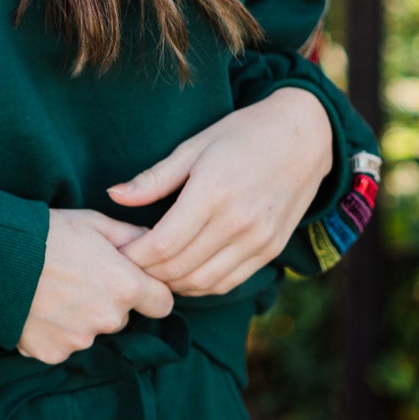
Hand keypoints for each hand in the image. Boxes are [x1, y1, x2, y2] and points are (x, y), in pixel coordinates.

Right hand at [16, 209, 174, 364]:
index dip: (150, 292)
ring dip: (80, 317)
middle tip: (78, 277)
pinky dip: (54, 331)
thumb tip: (152, 244)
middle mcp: (108, 319)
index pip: (162, 303)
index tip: (132, 281)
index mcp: (125, 286)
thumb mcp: (94, 223)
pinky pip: (63, 345)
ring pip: (91, 331)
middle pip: (122, 317)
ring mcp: (80, 340)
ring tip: (52, 289)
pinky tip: (38, 308)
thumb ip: (131, 237)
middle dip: (108, 301)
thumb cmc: (48, 233)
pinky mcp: (52, 354)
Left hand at [105, 88, 334, 297]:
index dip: (133, 255)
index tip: (115, 251)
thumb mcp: (194, 146)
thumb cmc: (242, 134)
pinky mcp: (271, 251)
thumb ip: (154, 178)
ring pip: (203, 283)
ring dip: (171, 283)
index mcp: (213, 192)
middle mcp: (239, 222)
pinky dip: (200, 285)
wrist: (303, 136)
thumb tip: (114, 195)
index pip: (162, 244)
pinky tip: (183, 272)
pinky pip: (228, 282)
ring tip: (151, 268)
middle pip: (179, 268)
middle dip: (146, 272)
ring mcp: (258, 240)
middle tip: (127, 263)